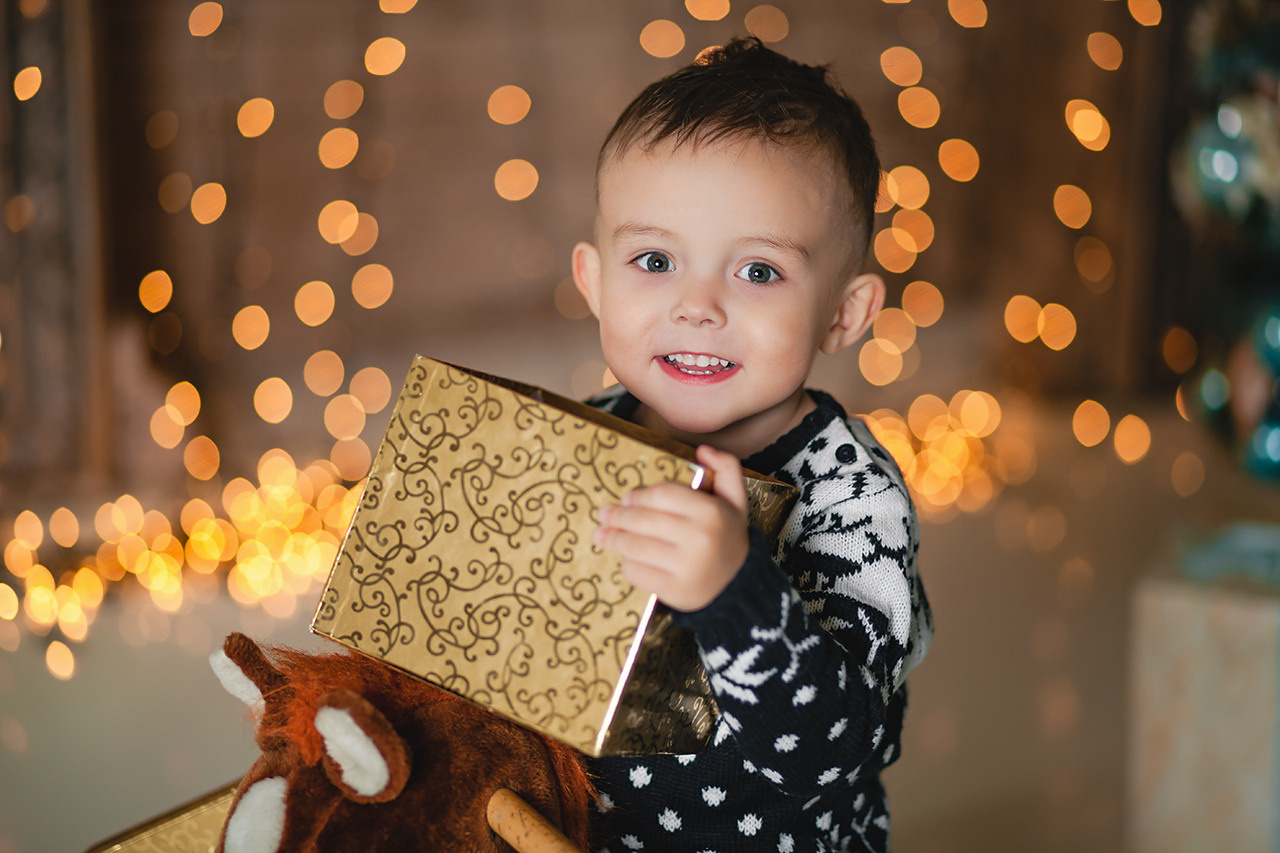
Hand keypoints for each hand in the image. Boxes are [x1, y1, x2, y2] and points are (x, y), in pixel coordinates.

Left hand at [594, 445, 749, 610]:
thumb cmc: (728, 534)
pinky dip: (626, 565)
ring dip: (613, 539)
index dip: (639, 495)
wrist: (740, 583)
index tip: (626, 497)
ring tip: (601, 534)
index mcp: (711, 512)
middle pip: (645, 521)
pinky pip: (638, 573)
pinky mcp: (675, 591)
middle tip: (604, 514)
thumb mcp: (735, 499)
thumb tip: (703, 450)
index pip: (663, 495)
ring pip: (637, 548)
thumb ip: (726, 467)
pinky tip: (624, 558)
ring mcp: (687, 567)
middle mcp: (700, 539)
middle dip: (618, 516)